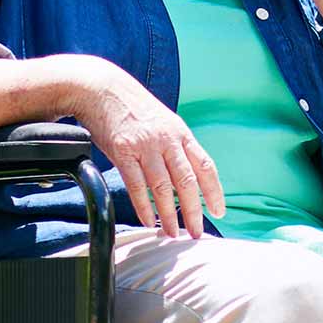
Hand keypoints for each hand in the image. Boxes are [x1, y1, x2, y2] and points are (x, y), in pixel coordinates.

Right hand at [52, 58, 225, 238]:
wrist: (102, 88)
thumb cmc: (133, 108)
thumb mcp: (163, 121)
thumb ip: (176, 146)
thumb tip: (188, 176)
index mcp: (181, 133)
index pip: (205, 166)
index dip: (214, 191)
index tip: (220, 211)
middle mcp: (166, 140)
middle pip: (187, 181)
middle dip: (194, 211)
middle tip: (196, 232)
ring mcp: (145, 146)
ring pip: (162, 187)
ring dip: (169, 215)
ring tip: (172, 233)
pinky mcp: (122, 151)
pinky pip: (136, 185)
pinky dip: (144, 206)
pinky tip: (149, 220)